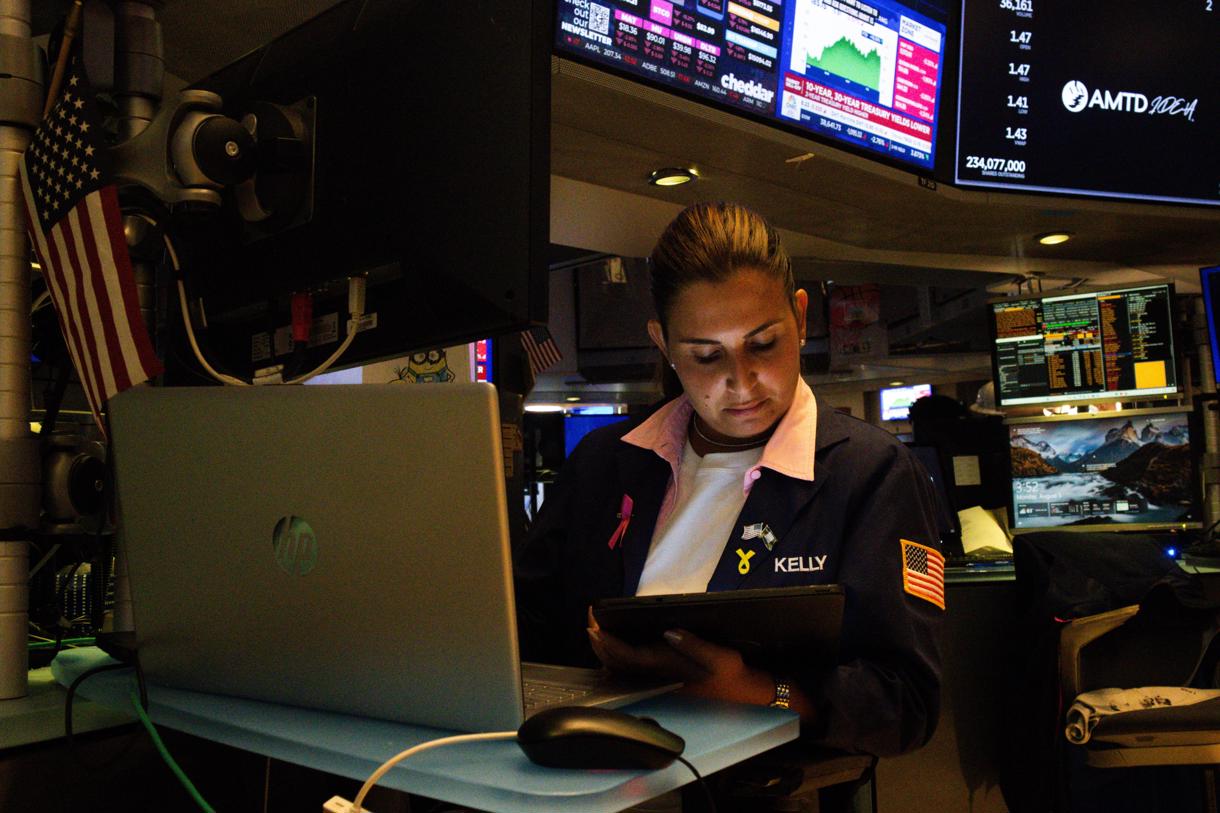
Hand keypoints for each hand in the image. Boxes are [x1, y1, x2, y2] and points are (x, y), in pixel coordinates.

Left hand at [586, 608, 772, 705]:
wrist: (740, 691)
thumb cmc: (730, 673)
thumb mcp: (720, 657)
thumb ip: (694, 645)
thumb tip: (669, 632)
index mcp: (665, 668)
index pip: (626, 655)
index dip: (607, 641)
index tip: (593, 624)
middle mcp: (656, 675)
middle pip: (616, 662)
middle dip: (599, 642)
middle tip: (589, 619)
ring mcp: (656, 676)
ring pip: (620, 666)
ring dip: (604, 649)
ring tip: (596, 627)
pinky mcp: (660, 675)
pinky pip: (630, 667)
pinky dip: (616, 655)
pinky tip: (613, 643)